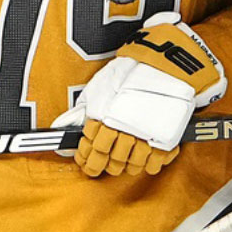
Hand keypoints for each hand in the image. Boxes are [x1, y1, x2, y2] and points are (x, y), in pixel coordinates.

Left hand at [54, 13, 225, 177]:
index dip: (86, 159)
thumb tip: (67, 124)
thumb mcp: (98, 87)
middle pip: (109, 161)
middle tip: (102, 164)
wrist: (165, 65)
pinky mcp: (165, 140)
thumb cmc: (131, 73)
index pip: (90, 149)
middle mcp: (122, 130)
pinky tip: (144, 157)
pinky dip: (148, 165)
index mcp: (104, 118)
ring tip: (124, 160)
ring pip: (131, 166)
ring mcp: (144, 137)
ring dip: (126, 165)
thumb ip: (83, 109)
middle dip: (103, 165)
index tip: (84, 161)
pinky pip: (153, 164)